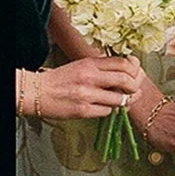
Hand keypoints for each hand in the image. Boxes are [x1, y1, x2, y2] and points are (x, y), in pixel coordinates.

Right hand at [18, 55, 144, 122]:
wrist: (36, 92)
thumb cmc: (61, 79)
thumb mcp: (81, 66)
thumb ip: (102, 67)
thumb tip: (129, 69)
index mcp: (90, 64)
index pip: (124, 63)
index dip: (135, 69)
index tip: (136, 73)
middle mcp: (90, 77)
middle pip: (127, 80)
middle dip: (135, 87)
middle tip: (134, 90)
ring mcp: (87, 95)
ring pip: (120, 99)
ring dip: (125, 101)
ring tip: (123, 100)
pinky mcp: (83, 110)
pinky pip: (108, 112)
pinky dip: (110, 111)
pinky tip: (105, 107)